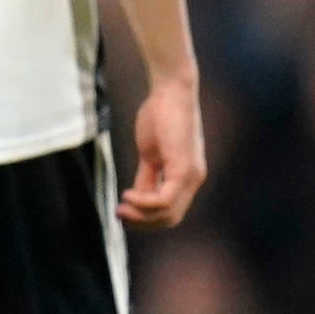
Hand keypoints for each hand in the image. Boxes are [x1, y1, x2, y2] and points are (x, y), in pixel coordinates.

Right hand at [117, 69, 206, 229]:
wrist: (170, 91)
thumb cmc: (160, 115)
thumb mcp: (150, 153)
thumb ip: (148, 177)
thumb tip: (138, 198)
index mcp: (187, 177)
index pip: (170, 211)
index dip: (146, 218)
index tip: (122, 211)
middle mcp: (194, 179)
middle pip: (170, 218)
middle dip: (143, 222)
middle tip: (119, 214)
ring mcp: (191, 175)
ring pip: (168, 213)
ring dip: (141, 215)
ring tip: (122, 207)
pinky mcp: (184, 168)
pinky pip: (164, 200)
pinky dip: (144, 203)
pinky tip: (128, 195)